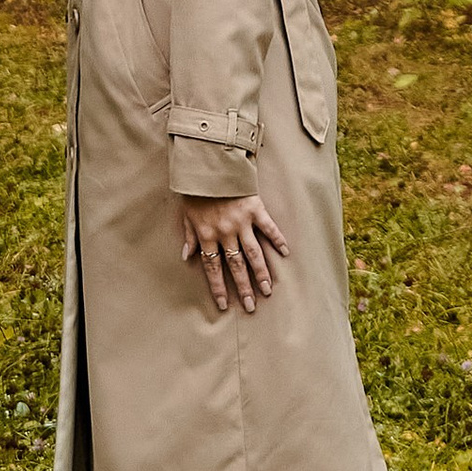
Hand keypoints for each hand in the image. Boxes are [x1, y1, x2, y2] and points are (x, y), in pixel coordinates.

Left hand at [178, 190, 288, 315]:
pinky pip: (268, 227)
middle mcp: (225, 233)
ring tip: (268, 290)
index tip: (224, 305)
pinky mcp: (255, 209)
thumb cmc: (195, 189)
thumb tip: (186, 257)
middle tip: (252, 306)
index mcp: (207, 235)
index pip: (213, 268)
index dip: (218, 287)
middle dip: (244, 288)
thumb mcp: (186, 214)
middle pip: (235, 266)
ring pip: (253, 253)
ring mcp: (241, 222)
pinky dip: (277, 240)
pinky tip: (285, 253)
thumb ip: (189, 236)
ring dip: (261, 273)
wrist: (208, 164)